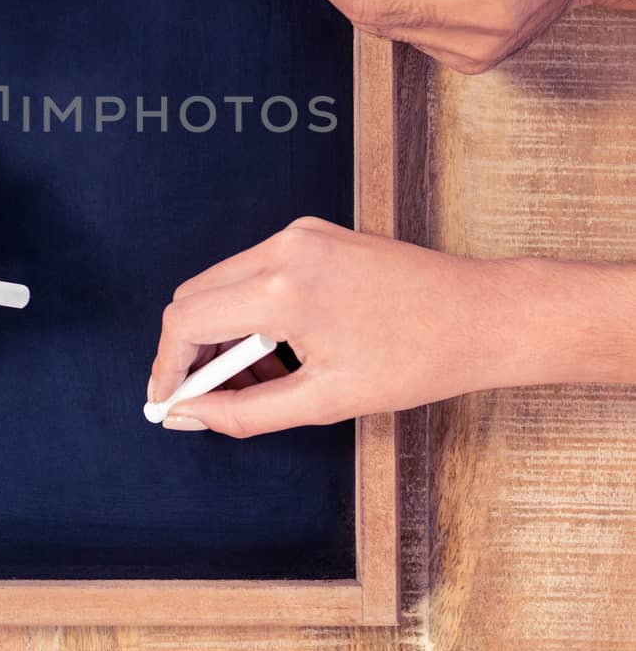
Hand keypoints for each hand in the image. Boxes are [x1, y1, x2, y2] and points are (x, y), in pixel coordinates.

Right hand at [148, 217, 632, 434]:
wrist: (482, 315)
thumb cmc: (417, 359)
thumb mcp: (324, 400)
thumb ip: (243, 412)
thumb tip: (187, 416)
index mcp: (281, 289)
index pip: (184, 321)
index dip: (168, 367)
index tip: (169, 402)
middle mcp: (282, 249)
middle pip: (194, 297)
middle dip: (192, 352)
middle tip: (209, 400)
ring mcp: (299, 235)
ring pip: (223, 284)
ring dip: (223, 334)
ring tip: (258, 385)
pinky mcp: (315, 234)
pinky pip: (255, 271)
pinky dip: (252, 312)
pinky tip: (283, 353)